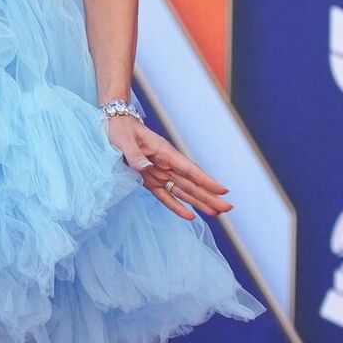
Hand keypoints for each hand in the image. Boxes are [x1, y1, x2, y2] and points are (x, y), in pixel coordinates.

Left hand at [104, 114, 231, 220]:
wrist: (114, 125)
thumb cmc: (120, 129)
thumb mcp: (124, 140)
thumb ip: (134, 155)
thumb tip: (146, 167)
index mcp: (164, 152)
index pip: (189, 169)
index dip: (206, 181)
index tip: (222, 190)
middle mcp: (166, 164)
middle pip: (191, 183)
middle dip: (209, 196)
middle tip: (227, 208)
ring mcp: (160, 173)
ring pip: (183, 191)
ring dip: (200, 202)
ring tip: (216, 214)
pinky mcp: (150, 181)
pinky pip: (165, 196)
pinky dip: (177, 207)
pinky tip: (190, 216)